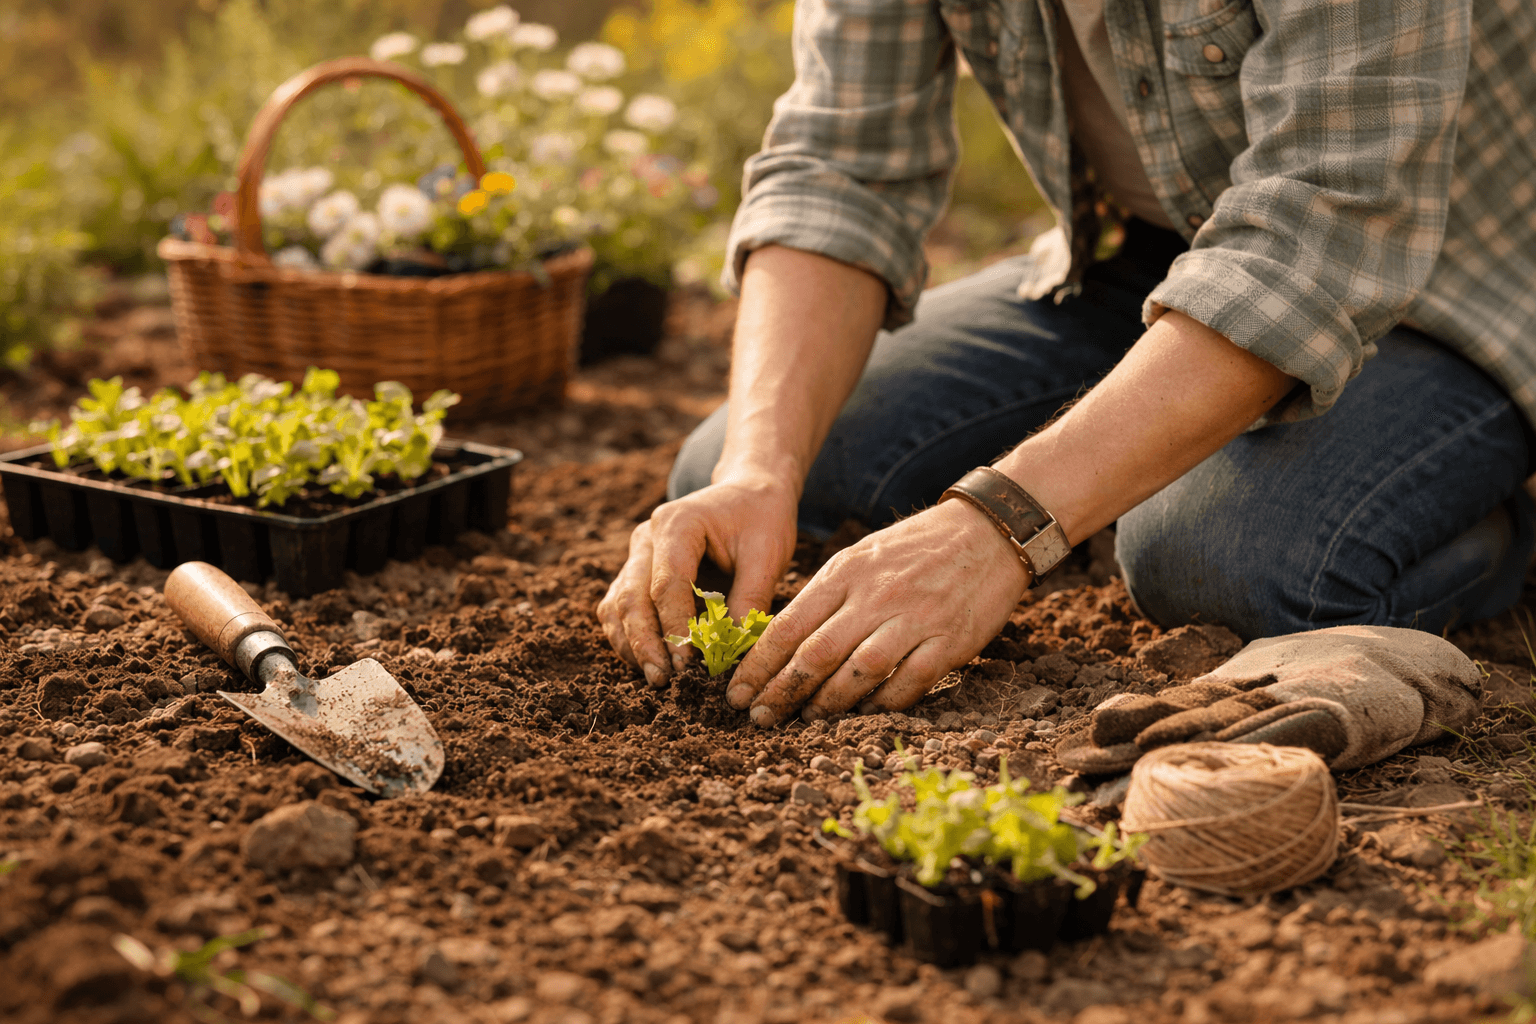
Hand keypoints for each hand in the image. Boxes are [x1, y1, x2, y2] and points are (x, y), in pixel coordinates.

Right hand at [596, 473, 798, 686]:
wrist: (750, 494)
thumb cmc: (761, 520)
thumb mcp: (768, 556)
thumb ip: (748, 601)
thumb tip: (730, 653)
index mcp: (677, 523)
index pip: (666, 584)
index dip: (674, 627)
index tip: (688, 664)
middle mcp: (647, 538)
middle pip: (631, 597)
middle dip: (645, 643)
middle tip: (663, 679)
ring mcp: (638, 555)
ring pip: (618, 605)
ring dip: (632, 645)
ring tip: (655, 678)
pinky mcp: (638, 572)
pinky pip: (621, 608)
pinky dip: (630, 637)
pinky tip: (650, 661)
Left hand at [726, 499, 1030, 725]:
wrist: (988, 531)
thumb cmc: (916, 547)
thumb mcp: (862, 556)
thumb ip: (826, 596)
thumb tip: (782, 642)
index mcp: (846, 572)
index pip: (789, 625)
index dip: (758, 666)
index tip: (736, 693)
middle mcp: (875, 595)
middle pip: (816, 654)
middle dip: (781, 692)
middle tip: (758, 717)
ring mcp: (914, 619)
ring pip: (858, 673)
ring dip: (828, 704)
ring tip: (806, 721)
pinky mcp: (949, 641)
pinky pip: (909, 683)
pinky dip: (884, 703)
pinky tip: (866, 714)